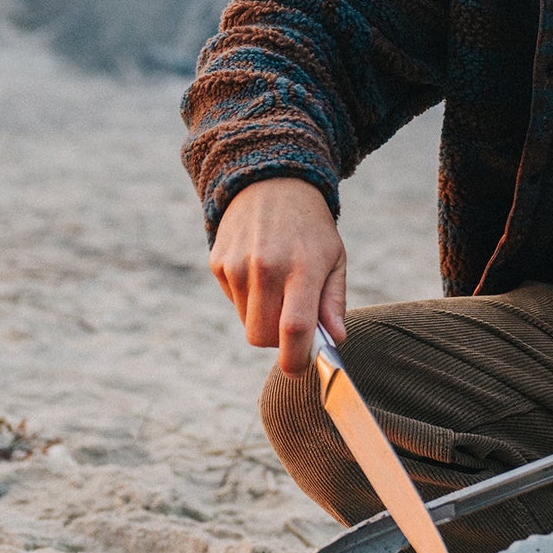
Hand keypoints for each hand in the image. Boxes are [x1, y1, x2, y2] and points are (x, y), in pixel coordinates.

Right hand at [208, 178, 345, 375]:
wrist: (272, 183)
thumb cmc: (311, 228)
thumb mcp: (335, 258)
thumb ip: (334, 301)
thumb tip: (335, 339)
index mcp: (302, 267)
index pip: (294, 328)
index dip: (295, 358)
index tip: (298, 368)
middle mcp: (266, 267)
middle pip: (262, 335)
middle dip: (278, 342)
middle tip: (294, 327)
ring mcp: (237, 265)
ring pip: (246, 322)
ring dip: (263, 317)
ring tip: (279, 286)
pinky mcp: (217, 263)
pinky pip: (232, 302)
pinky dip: (247, 299)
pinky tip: (259, 271)